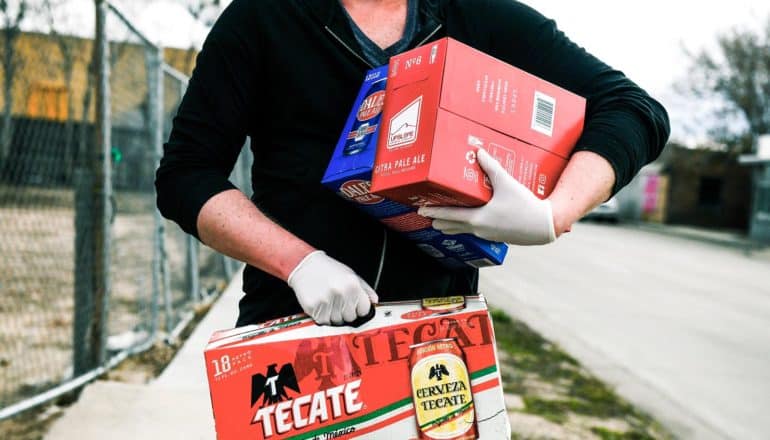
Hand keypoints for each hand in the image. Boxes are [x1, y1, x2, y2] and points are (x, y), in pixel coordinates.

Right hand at [287, 250, 377, 324]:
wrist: (305, 266)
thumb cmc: (329, 270)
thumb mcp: (351, 275)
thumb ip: (366, 290)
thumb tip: (375, 302)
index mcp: (352, 285)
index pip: (364, 310)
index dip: (359, 309)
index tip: (354, 305)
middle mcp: (340, 293)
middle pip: (351, 318)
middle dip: (346, 313)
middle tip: (338, 301)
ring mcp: (326, 301)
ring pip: (337, 322)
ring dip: (334, 316)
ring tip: (329, 302)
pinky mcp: (313, 307)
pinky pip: (323, 322)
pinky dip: (323, 317)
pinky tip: (321, 304)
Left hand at [418, 149, 555, 244]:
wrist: (544, 225)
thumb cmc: (525, 206)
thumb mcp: (507, 184)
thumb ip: (491, 167)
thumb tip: (479, 152)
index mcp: (477, 218)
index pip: (449, 215)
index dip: (434, 211)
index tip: (421, 209)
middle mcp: (479, 229)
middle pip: (452, 226)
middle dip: (439, 220)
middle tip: (427, 215)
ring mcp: (487, 235)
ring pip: (463, 230)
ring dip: (452, 225)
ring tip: (442, 220)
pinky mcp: (496, 236)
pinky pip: (475, 231)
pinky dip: (466, 226)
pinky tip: (468, 220)